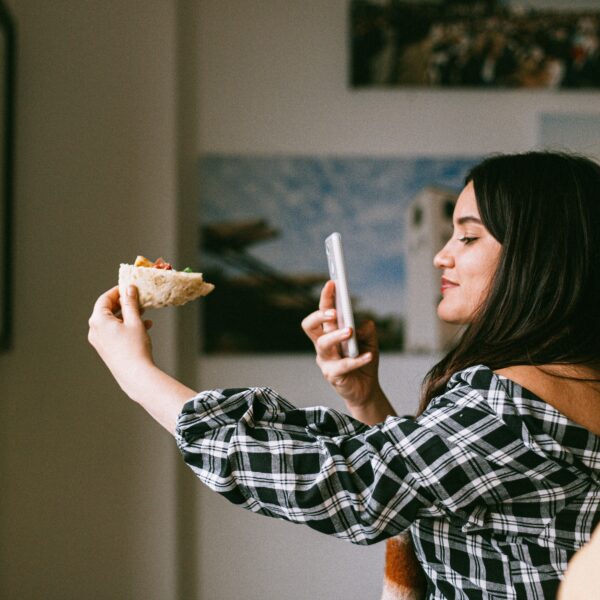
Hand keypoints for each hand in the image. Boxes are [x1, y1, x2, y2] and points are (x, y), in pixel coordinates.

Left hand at [88, 285, 155, 394]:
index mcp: (98, 320)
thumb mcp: (134, 321)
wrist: (135, 374)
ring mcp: (99, 341)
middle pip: (107, 310)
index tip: (129, 287)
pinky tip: (143, 327)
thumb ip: (130, 303)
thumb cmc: (134, 348)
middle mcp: (95, 330)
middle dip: (124, 304)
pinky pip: (114, 332)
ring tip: (143, 313)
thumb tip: (128, 289)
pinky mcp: (106, 349)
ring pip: (112, 321)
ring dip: (127, 315)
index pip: (105, 299)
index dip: (117, 291)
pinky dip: (126, 327)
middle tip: (137, 299)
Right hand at [302, 281, 390, 419]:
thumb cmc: (363, 361)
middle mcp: (323, 345)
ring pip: (323, 344)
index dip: (325, 297)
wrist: (366, 389)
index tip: (333, 283)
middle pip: (310, 326)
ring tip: (350, 331)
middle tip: (334, 311)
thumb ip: (367, 330)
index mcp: (330, 332)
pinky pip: (342, 365)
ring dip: (336, 335)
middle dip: (319, 316)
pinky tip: (368, 355)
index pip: (323, 312)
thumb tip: (361, 323)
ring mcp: (325, 361)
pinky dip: (357, 359)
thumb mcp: (370, 341)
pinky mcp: (332, 375)